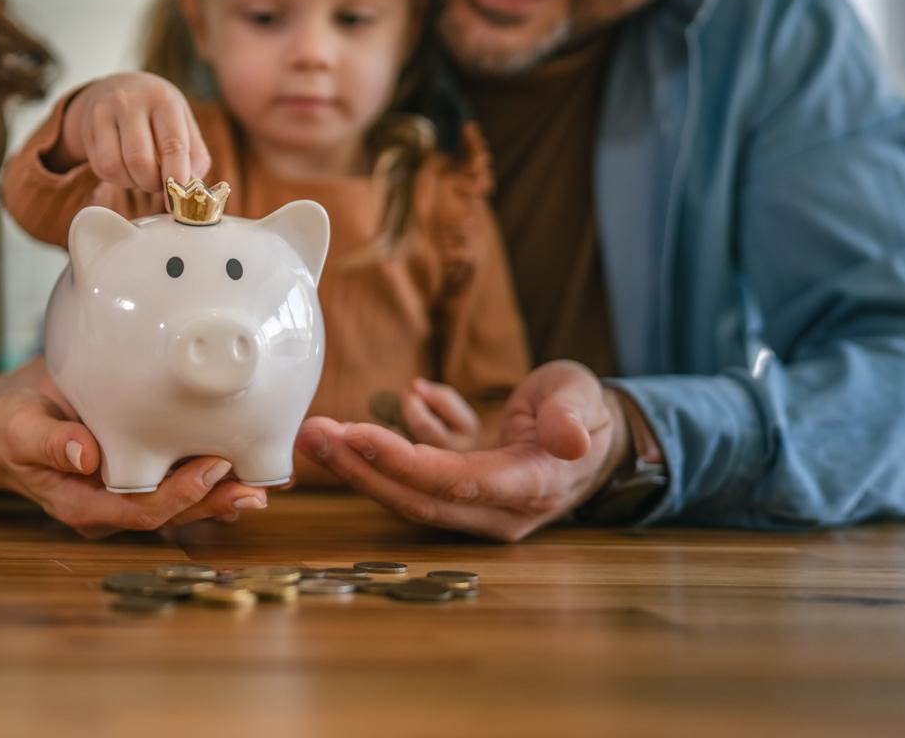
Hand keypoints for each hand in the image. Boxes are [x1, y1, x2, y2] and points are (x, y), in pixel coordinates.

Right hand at [0, 387, 268, 538]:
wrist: (8, 425)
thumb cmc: (11, 427)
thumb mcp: (20, 429)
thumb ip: (49, 443)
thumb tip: (85, 456)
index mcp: (85, 504)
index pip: (141, 510)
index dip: (179, 495)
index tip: (212, 469)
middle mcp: (112, 506)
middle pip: (173, 513)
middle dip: (216, 501)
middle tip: (258, 484)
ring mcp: (128, 494)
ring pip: (184, 502)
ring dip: (224, 493)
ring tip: (267, 480)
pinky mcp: (140, 474)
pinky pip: (180, 481)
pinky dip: (215, 475)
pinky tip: (247, 461)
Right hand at [53, 72, 211, 195]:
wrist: (118, 88)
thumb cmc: (157, 112)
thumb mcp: (183, 122)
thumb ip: (195, 155)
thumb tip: (192, 188)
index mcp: (164, 101)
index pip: (172, 145)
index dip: (176, 178)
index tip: (176, 201)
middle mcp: (132, 103)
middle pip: (139, 160)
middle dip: (151, 184)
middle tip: (158, 184)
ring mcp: (105, 113)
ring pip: (115, 167)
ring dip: (131, 183)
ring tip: (141, 174)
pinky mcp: (88, 128)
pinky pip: (101, 168)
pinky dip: (116, 178)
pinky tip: (125, 167)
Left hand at [299, 360, 627, 540]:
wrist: (592, 433)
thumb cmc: (586, 410)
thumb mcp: (584, 398)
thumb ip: (572, 415)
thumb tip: (568, 439)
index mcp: (531, 487)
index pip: (457, 483)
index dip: (404, 463)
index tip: (356, 436)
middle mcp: (498, 510)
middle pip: (418, 498)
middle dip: (361, 469)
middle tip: (312, 437)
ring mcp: (475, 506)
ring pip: (409, 491)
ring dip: (361, 462)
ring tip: (318, 429)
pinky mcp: (459, 492)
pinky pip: (421, 469)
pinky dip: (409, 432)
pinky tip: (416, 395)